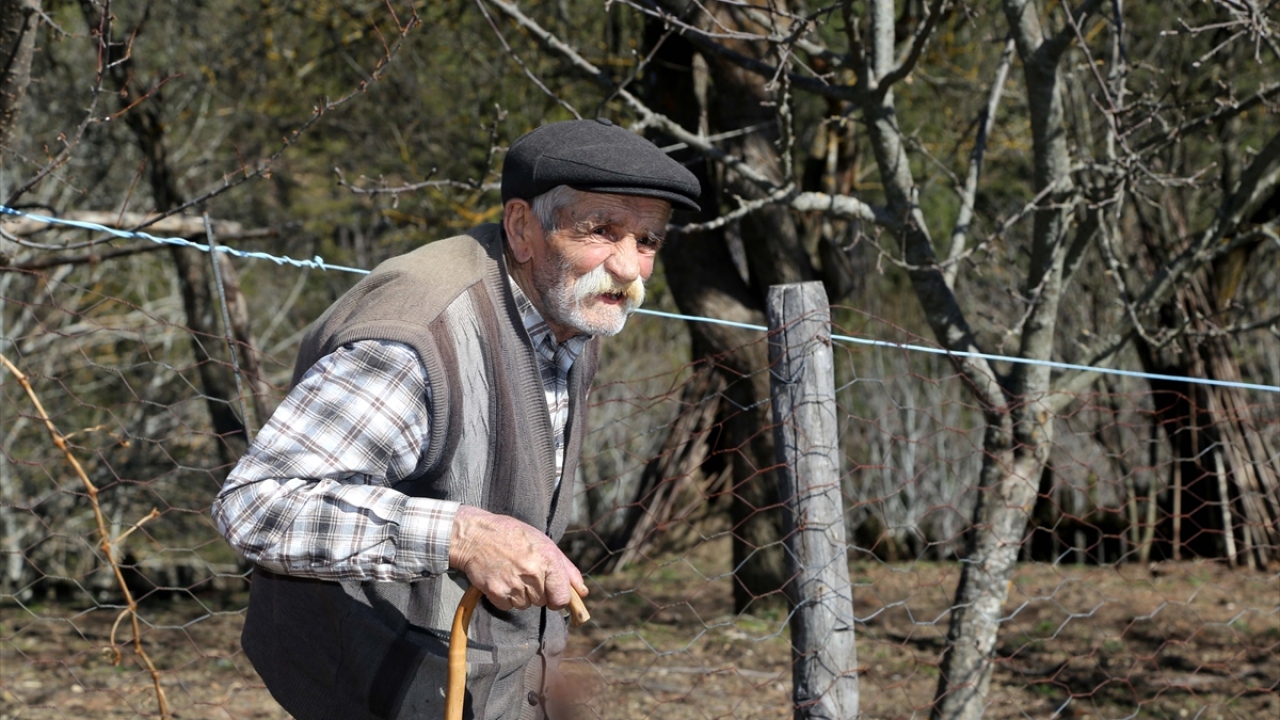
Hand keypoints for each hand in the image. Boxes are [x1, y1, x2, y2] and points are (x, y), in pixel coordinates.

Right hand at [447, 505, 587, 611]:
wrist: (475, 535)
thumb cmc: (512, 536)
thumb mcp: (544, 543)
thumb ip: (567, 569)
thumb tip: (583, 592)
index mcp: (549, 559)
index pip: (562, 598)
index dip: (558, 598)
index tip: (552, 594)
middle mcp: (533, 573)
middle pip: (543, 602)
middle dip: (537, 592)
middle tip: (525, 573)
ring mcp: (514, 584)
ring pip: (525, 605)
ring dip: (520, 595)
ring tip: (511, 573)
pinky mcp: (496, 592)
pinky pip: (507, 606)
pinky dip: (504, 597)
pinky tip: (501, 579)